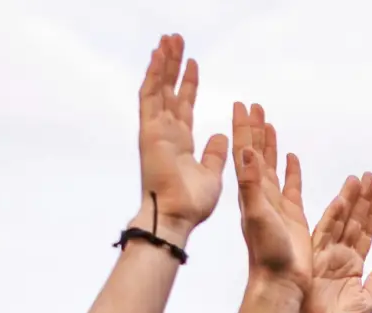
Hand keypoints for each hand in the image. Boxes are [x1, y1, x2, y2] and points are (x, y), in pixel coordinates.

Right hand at [135, 36, 229, 241]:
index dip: (188, 84)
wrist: (177, 215)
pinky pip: (150, 96)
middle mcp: (165, 133)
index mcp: (180, 143)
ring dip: (163, 63)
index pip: (183, 106)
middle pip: (169, 91)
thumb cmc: (193, 203)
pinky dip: (154, 74)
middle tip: (177, 40)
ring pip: (158, 88)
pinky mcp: (149, 131)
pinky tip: (158, 54)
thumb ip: (214, 154)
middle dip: (173, 65)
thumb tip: (222, 136)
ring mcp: (155, 130)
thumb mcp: (212, 174)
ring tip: (169, 39)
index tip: (193, 63)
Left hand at [232, 102, 311, 285]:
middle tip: (254, 106)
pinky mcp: (292, 215)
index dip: (243, 128)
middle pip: (257, 153)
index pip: (245, 152)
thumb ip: (251, 184)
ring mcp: (276, 204)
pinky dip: (291, 170)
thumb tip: (245, 151)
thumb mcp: (257, 215)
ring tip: (268, 122)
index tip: (241, 105)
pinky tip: (291, 157)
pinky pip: (291, 185)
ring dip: (270, 144)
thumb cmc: (267, 253)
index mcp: (251, 192)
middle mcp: (260, 194)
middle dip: (255, 129)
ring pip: (273, 166)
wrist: (280, 280)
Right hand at [300, 173, 371, 312]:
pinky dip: (333, 217)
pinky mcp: (314, 260)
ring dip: (349, 199)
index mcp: (351, 265)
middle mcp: (338, 256)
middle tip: (369, 175)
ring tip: (358, 178)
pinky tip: (342, 199)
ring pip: (340, 221)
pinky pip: (325, 234)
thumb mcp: (366, 302)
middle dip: (361, 198)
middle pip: (353, 221)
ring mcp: (325, 256)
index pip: (366, 233)